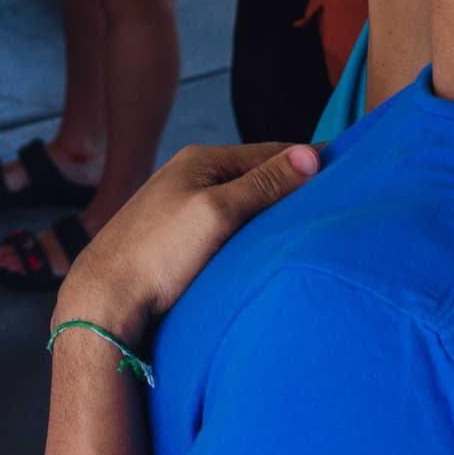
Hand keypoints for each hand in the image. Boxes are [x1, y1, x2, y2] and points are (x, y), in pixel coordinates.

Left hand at [52, 140, 321, 343]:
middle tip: (338, 201)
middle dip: (293, 187)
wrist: (104, 301)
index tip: (349, 171)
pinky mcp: (179, 240)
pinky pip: (229, 227)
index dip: (308, 162)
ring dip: (273, 212)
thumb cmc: (157, 255)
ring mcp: (183, 208)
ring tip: (310, 224)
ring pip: (243, 204)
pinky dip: (253, 232)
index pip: (270, 152)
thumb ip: (264, 184)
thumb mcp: (217, 213)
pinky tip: (266, 247)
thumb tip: (310, 156)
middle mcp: (190, 177)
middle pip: (257, 176)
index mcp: (200, 160)